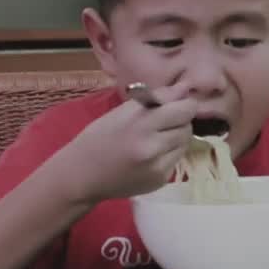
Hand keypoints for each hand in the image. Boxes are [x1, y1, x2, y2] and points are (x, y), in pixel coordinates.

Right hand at [49, 82, 197, 204]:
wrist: (81, 176)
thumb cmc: (99, 138)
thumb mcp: (122, 112)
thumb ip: (158, 99)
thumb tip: (186, 88)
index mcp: (140, 124)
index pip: (184, 109)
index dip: (184, 105)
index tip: (176, 105)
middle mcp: (151, 146)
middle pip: (187, 126)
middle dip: (180, 121)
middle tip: (163, 122)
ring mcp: (157, 166)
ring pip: (185, 143)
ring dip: (176, 137)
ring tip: (155, 138)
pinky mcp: (160, 180)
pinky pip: (177, 159)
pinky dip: (169, 154)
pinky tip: (151, 155)